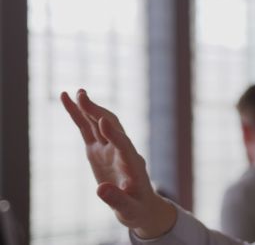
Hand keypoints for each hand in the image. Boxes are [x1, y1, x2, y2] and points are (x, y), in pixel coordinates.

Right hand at [60, 89, 175, 238]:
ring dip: (88, 108)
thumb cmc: (136, 207)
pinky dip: (78, 116)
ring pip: (97, 124)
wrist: (139, 205)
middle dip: (97, 113)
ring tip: (75, 93)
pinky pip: (87, 130)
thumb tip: (100, 190)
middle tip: (83, 97)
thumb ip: (117, 199)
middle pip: (111, 127)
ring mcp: (109, 148)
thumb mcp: (128, 209)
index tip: (103, 122)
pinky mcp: (98, 150)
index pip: (123, 145)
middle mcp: (122, 151)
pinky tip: (67, 101)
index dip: (113, 133)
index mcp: (132, 164)